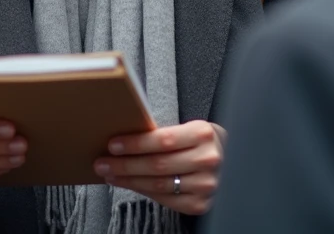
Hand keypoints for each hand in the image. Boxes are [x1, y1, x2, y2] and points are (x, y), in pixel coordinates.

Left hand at [94, 121, 224, 215]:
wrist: (231, 163)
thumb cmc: (201, 143)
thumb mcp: (190, 129)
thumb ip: (166, 134)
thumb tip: (125, 139)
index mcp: (203, 134)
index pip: (163, 140)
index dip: (135, 144)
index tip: (112, 145)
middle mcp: (207, 160)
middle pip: (157, 165)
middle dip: (125, 164)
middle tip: (102, 162)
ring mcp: (205, 185)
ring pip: (158, 184)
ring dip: (129, 180)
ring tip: (110, 174)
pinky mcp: (200, 204)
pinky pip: (165, 199)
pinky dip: (143, 191)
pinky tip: (129, 184)